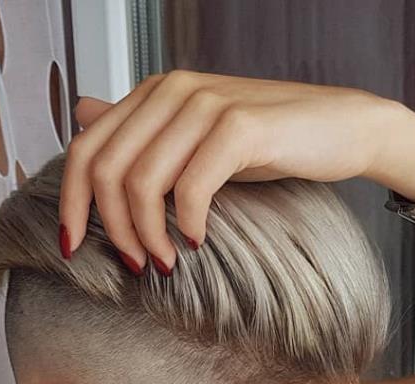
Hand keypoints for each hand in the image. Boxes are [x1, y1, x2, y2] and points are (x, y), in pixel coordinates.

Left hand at [58, 70, 394, 273]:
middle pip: (106, 169)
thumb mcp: (195, 136)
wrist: (344, 128)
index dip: (70, 203)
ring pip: (142, 182)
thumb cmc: (269, 141)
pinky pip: (191, 187)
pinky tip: (198, 240)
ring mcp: (205, 103)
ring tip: (164, 261)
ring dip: (147, 234)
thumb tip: (80, 112)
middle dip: (111, 228)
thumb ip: (141, 129)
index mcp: (153, 93)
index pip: (86, 149)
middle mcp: (172, 89)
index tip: (72, 248)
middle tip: (135, 264)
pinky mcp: (239, 126)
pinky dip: (187, 223)